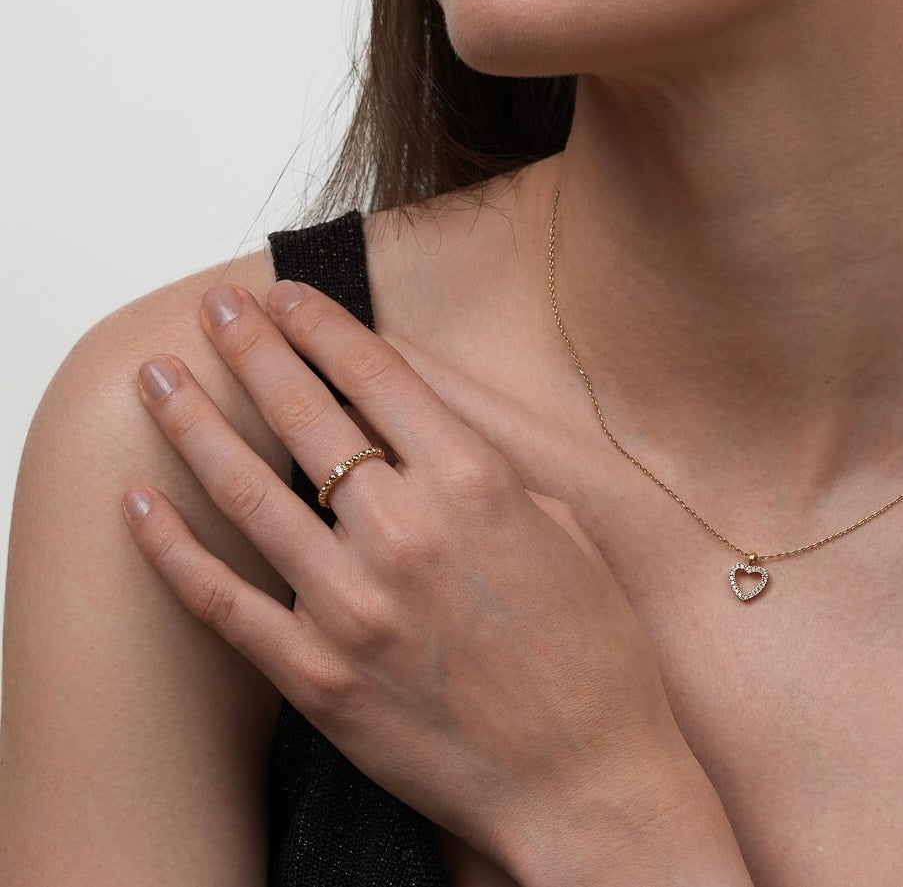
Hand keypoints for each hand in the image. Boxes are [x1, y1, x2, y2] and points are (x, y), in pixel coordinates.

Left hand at [122, 274, 702, 870]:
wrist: (584, 777)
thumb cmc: (591, 650)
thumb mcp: (560, 523)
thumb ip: (487, 461)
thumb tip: (422, 405)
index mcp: (475, 483)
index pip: (377, 375)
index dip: (322, 326)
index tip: (286, 295)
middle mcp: (406, 532)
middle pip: (306, 415)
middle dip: (252, 349)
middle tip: (214, 308)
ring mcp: (353, 607)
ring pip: (249, 493)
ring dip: (195, 425)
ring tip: (158, 380)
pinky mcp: (318, 677)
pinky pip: (225, 602)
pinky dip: (174, 551)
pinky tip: (141, 506)